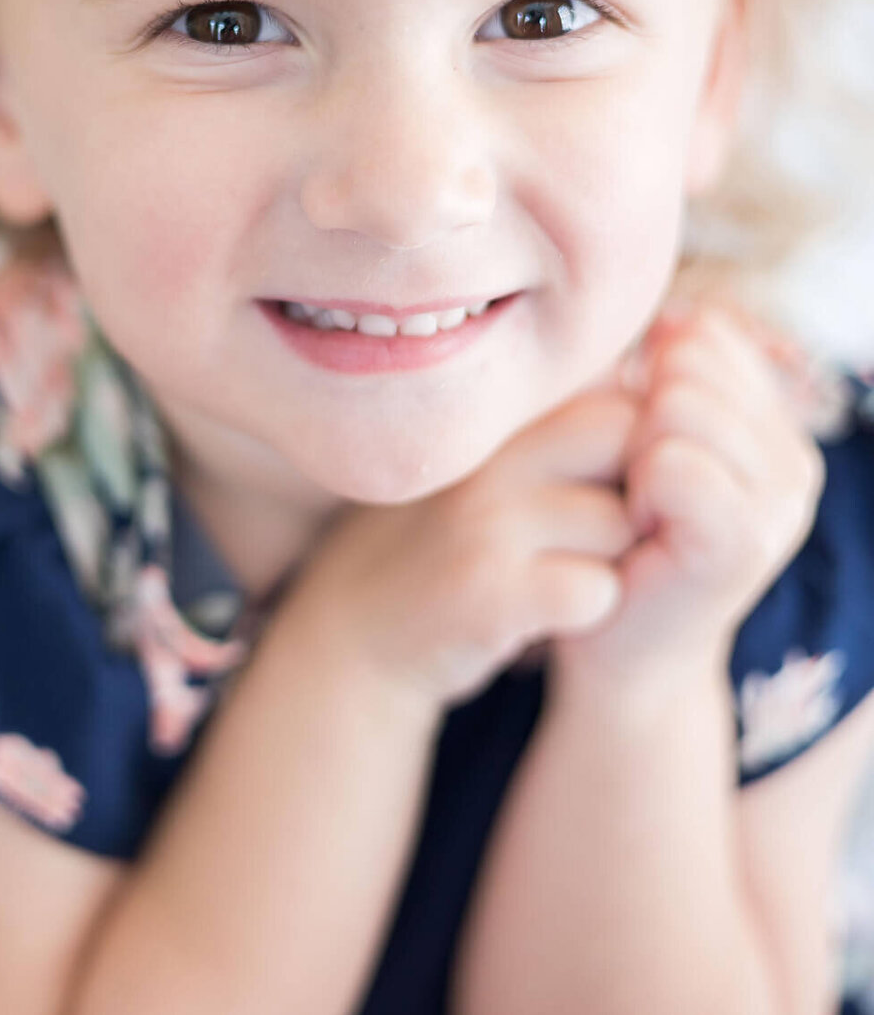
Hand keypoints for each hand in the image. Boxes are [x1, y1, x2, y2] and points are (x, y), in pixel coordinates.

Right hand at [284, 384, 639, 711]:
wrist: (360, 632)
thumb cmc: (451, 543)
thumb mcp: (494, 469)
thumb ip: (560, 429)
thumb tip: (654, 383)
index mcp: (496, 421)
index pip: (615, 396)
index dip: (638, 446)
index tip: (614, 485)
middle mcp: (489, 456)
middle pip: (628, 442)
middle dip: (640, 492)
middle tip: (606, 533)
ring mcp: (485, 521)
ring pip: (620, 524)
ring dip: (613, 557)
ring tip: (563, 570)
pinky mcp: (489, 592)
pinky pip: (596, 590)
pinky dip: (590, 608)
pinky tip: (550, 612)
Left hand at [553, 303, 826, 691]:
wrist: (619, 646)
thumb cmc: (620, 535)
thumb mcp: (646, 436)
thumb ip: (669, 371)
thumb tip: (671, 314)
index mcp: (777, 428)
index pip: (706, 338)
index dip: (650, 384)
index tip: (645, 454)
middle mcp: (797, 461)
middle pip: (689, 366)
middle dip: (640, 417)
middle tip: (639, 489)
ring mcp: (782, 502)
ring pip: (676, 407)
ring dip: (633, 454)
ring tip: (642, 508)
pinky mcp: (747, 542)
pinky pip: (671, 462)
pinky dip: (638, 488)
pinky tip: (644, 529)